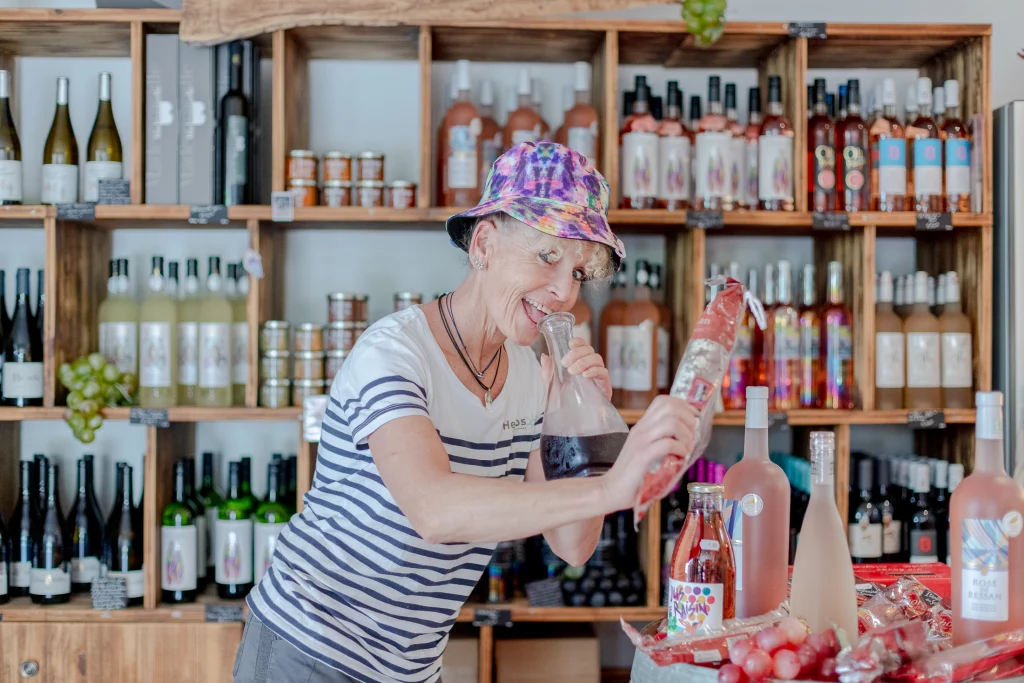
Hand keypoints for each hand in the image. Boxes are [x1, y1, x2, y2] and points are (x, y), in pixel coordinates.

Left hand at [541, 338, 611, 399]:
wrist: (576, 418)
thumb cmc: (567, 399)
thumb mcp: (554, 384)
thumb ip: (549, 371)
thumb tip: (545, 356)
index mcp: (581, 362)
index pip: (583, 346)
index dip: (578, 342)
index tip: (570, 343)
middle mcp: (591, 366)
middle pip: (590, 350)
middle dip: (577, 353)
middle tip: (565, 363)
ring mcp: (599, 375)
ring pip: (597, 358)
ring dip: (584, 362)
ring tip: (573, 372)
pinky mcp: (605, 385)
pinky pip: (603, 372)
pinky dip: (594, 371)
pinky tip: (585, 376)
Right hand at [602, 395, 699, 511]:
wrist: (611, 490)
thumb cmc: (633, 475)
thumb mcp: (647, 452)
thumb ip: (662, 442)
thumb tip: (689, 441)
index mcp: (642, 426)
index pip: (663, 401)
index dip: (683, 406)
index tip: (692, 420)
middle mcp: (641, 429)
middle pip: (669, 407)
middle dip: (688, 419)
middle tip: (692, 435)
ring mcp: (640, 441)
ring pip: (671, 422)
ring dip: (686, 435)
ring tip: (687, 448)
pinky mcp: (642, 455)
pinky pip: (667, 444)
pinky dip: (680, 449)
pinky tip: (680, 457)